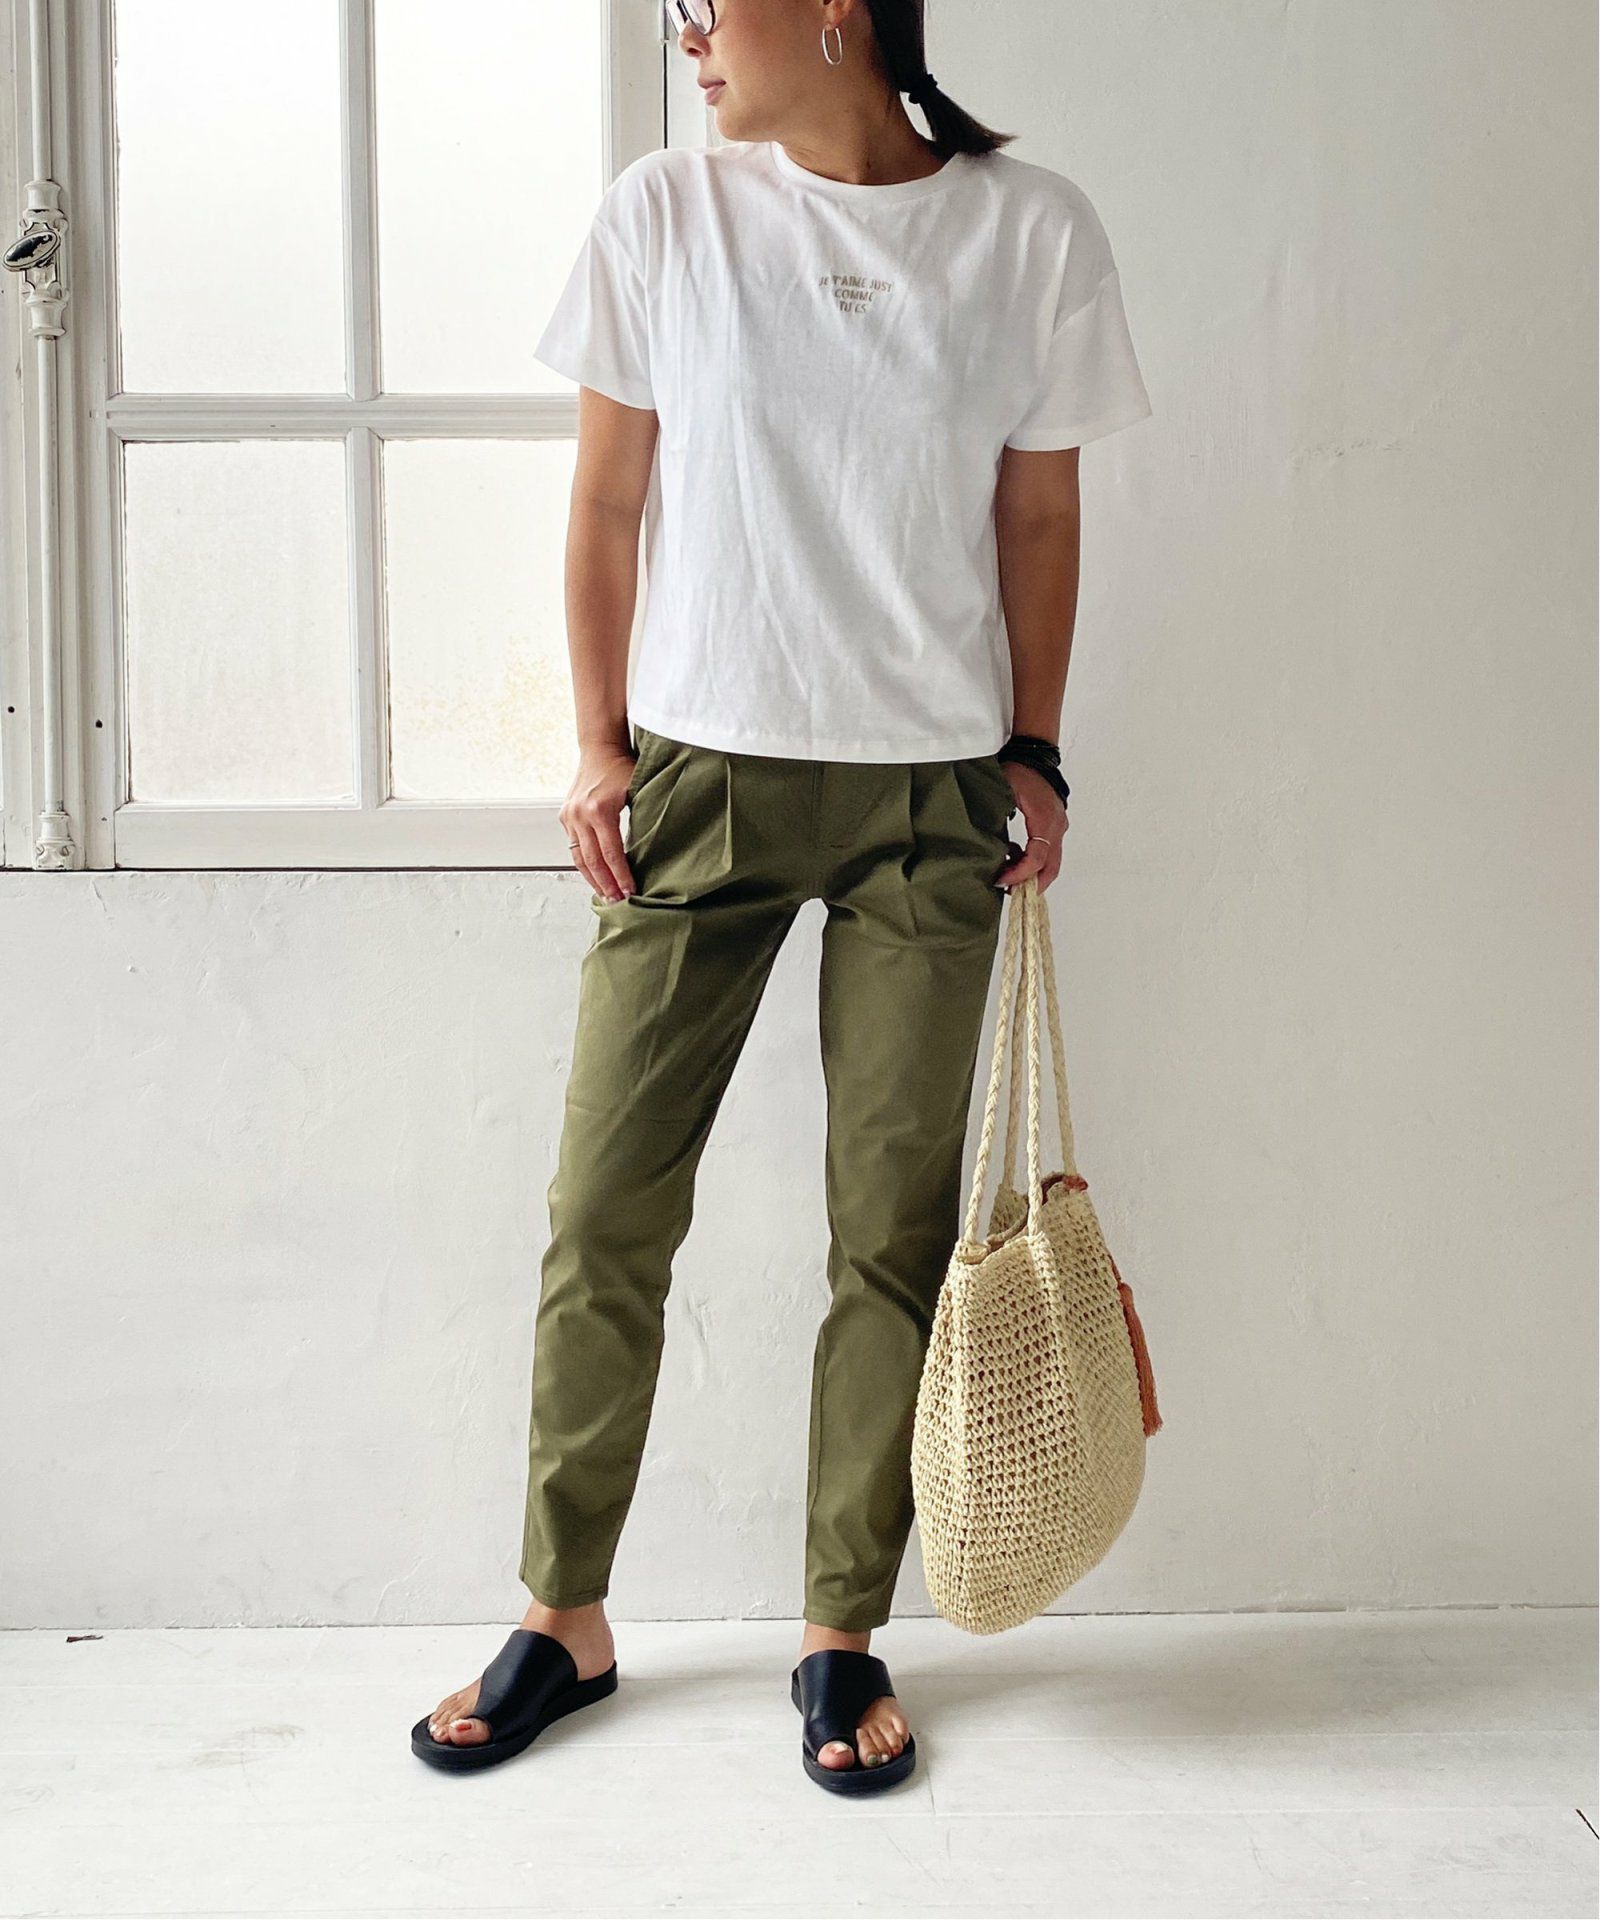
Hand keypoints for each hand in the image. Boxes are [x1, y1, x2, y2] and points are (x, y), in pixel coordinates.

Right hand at [561, 743, 638, 902]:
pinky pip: (575, 847)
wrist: (599, 748)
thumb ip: (642, 820)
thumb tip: (654, 851)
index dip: (621, 876)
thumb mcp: (638, 791)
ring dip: (593, 879)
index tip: (631, 893)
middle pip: (592, 861)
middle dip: (606, 884)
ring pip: (579, 858)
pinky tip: (596, 876)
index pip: (611, 854)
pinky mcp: (565, 816)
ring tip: (606, 896)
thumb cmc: (623, 767)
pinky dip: (585, 864)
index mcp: (599, 810)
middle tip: (618, 903)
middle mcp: (579, 815)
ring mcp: (569, 816)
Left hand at [994, 761, 1066, 893]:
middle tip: (1010, 892)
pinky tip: (1013, 857)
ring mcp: (1059, 827)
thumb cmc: (1020, 770)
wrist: (1036, 755)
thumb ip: (995, 816)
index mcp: (1044, 820)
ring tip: (1009, 877)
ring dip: (1033, 874)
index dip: (1019, 874)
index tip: (1000, 880)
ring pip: (1052, 862)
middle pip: (1050, 868)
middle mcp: (1056, 827)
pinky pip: (1049, 851)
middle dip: (1031, 885)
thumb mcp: (1004, 791)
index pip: (1037, 858)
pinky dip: (1034, 861)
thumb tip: (982, 842)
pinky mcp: (1056, 825)